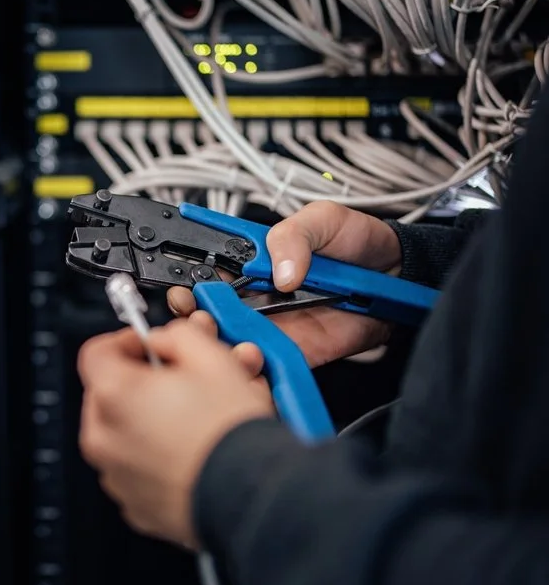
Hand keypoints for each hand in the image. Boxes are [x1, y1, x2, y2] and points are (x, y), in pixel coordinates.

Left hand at [77, 314, 273, 548]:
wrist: (253, 496)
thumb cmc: (231, 432)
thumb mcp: (212, 358)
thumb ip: (176, 336)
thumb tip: (163, 341)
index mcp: (114, 394)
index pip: (96, 353)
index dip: (125, 342)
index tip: (148, 346)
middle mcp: (104, 437)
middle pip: (108, 395)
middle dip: (139, 384)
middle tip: (177, 383)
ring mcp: (116, 475)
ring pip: (122, 433)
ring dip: (148, 421)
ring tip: (191, 421)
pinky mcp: (134, 504)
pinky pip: (137, 469)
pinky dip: (155, 458)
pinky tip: (191, 453)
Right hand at [167, 201, 402, 367]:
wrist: (402, 274)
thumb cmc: (359, 242)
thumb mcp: (323, 219)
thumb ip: (294, 236)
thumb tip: (279, 273)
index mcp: (253, 258)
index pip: (208, 269)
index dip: (188, 279)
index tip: (182, 284)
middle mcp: (258, 294)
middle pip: (210, 310)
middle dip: (195, 315)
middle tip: (197, 312)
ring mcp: (276, 324)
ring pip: (233, 341)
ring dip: (223, 342)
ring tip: (225, 334)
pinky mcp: (298, 350)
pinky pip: (271, 363)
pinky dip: (258, 365)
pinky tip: (252, 356)